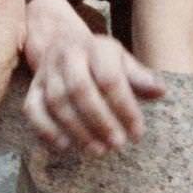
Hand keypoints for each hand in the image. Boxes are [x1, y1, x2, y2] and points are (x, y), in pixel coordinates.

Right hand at [23, 0, 162, 155]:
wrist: (61, 41)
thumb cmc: (100, 59)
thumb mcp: (122, 60)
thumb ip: (139, 77)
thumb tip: (160, 92)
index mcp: (95, 47)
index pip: (109, 78)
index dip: (124, 107)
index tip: (137, 132)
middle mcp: (67, 56)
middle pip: (80, 90)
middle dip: (100, 120)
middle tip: (117, 144)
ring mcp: (46, 72)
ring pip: (57, 103)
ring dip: (78, 130)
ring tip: (98, 150)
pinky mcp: (32, 88)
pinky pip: (33, 110)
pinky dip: (47, 130)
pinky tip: (65, 146)